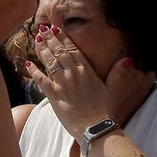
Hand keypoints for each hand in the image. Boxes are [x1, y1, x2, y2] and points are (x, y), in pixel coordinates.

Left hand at [25, 27, 119, 142]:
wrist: (94, 127)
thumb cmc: (104, 110)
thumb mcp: (112, 89)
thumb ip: (118, 73)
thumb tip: (128, 60)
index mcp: (87, 70)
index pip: (73, 49)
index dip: (63, 38)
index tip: (56, 29)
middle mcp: (74, 73)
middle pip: (59, 52)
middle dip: (50, 39)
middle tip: (42, 29)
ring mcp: (62, 83)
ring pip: (49, 61)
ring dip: (42, 49)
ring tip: (36, 39)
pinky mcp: (53, 94)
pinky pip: (40, 79)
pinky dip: (34, 71)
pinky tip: (28, 63)